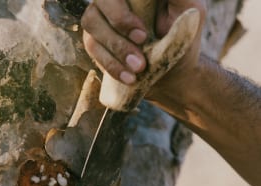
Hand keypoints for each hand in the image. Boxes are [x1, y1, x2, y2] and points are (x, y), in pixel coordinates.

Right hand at [81, 0, 204, 91]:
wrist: (171, 71)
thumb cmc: (184, 36)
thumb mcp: (191, 12)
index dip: (126, 12)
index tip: (144, 32)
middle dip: (120, 21)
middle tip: (142, 41)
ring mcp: (101, 15)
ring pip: (91, 20)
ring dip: (115, 46)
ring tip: (139, 67)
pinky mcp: (93, 37)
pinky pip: (91, 45)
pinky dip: (110, 63)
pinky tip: (129, 77)